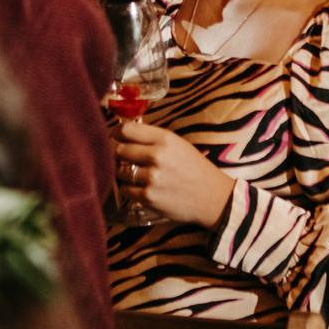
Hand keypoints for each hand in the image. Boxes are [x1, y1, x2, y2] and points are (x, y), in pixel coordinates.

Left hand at [114, 119, 234, 227]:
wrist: (212, 198)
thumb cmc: (194, 168)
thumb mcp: (177, 144)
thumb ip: (152, 138)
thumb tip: (123, 134)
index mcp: (165, 139)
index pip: (127, 130)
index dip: (117, 133)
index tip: (115, 136)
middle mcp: (156, 156)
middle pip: (119, 150)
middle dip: (119, 153)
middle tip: (124, 157)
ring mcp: (151, 178)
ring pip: (120, 172)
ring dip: (124, 173)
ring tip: (136, 175)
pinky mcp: (148, 197)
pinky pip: (126, 190)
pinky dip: (130, 189)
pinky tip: (142, 188)